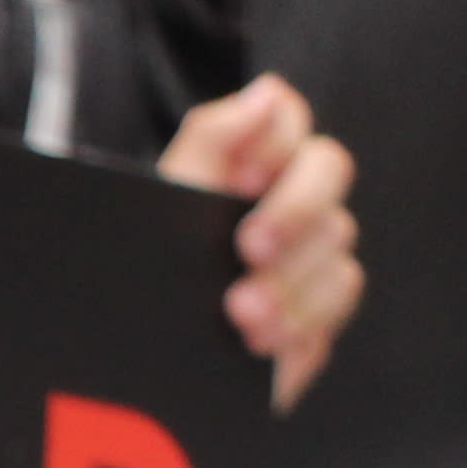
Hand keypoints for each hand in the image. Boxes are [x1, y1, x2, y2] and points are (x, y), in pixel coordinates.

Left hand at [155, 75, 360, 411]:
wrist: (128, 377)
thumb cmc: (143, 280)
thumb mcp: (163, 207)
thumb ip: (210, 141)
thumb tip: (267, 91)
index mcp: (242, 168)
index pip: (284, 118)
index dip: (275, 136)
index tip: (239, 177)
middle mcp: (286, 201)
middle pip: (329, 166)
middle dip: (294, 206)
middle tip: (247, 248)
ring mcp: (308, 254)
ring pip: (338, 237)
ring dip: (289, 277)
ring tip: (238, 314)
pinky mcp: (318, 309)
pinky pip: (338, 294)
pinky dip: (301, 317)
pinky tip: (259, 341)